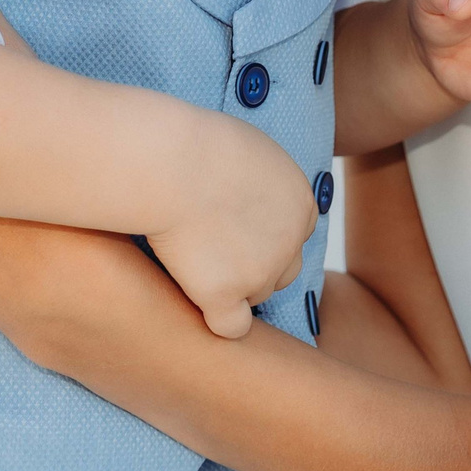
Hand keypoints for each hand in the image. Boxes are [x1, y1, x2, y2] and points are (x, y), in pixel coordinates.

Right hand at [146, 118, 317, 340]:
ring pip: (256, 296)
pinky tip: (196, 299)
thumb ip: (262, 178)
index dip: (265, 233)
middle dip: (255, 264)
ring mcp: (261, 271)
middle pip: (282, 270)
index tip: (235, 225)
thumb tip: (250, 186)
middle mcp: (290, 241)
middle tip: (214, 246)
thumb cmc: (198, 144)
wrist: (170, 163)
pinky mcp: (225, 293)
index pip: (295, 234)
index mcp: (301, 202)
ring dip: (232, 286)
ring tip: (194, 259)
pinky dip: (217, 318)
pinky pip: (231, 327)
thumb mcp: (251, 148)